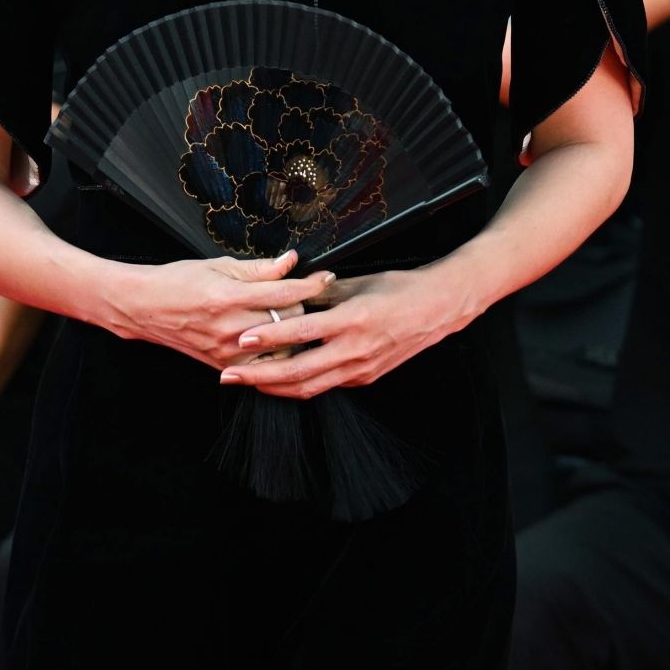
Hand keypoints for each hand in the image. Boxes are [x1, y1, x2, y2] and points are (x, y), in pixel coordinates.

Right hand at [101, 248, 336, 371]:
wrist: (144, 308)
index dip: (310, 284)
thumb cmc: (178, 281)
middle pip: (287, 320)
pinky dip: (275, 354)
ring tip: (292, 319)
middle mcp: (229, 328)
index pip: (284, 292)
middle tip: (302, 295)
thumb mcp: (218, 266)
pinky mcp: (223, 366)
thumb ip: (258, 268)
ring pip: (280, 347)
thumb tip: (290, 261)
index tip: (325, 277)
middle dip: (301, 305)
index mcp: (229, 296)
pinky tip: (278, 343)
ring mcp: (227, 352)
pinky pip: (263, 367)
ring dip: (292, 332)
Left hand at [221, 266, 461, 400]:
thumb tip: (291, 293)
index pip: (302, 332)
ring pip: (310, 386)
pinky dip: (300, 385)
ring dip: (275, 387)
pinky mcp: (365, 378)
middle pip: (298, 372)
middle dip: (260, 375)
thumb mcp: (360, 282)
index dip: (269, 338)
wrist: (439, 309)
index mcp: (353, 319)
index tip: (242, 340)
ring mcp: (361, 369)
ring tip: (248, 382)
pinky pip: (326, 385)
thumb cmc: (400, 288)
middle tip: (229, 375)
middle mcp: (355, 350)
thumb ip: (324, 292)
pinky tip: (280, 381)